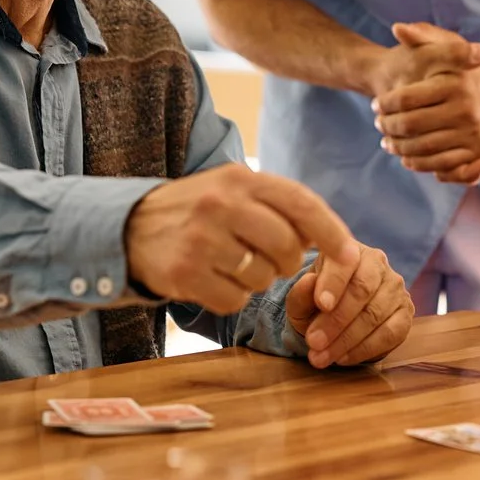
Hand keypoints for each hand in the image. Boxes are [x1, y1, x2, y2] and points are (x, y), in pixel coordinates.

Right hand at [125, 165, 357, 314]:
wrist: (128, 227)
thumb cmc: (196, 210)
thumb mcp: (231, 188)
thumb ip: (276, 205)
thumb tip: (329, 237)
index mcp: (239, 178)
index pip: (301, 204)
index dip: (332, 232)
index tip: (350, 255)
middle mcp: (220, 204)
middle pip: (288, 247)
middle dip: (288, 262)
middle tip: (269, 259)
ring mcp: (201, 240)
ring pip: (262, 279)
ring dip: (256, 280)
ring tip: (233, 265)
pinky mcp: (184, 274)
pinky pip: (234, 301)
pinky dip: (231, 297)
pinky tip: (212, 280)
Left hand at [284, 244, 413, 367]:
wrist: (338, 315)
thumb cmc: (318, 302)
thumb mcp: (301, 298)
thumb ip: (300, 293)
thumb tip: (309, 283)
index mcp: (349, 250)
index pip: (345, 262)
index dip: (334, 283)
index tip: (321, 305)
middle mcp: (377, 263)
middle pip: (362, 290)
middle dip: (336, 320)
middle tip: (314, 342)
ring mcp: (395, 288)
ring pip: (375, 314)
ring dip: (346, 340)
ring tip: (321, 357)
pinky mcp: (405, 313)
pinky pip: (390, 334)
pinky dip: (364, 349)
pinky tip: (343, 358)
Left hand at [373, 23, 479, 183]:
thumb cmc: (472, 70)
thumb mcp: (451, 47)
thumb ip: (424, 36)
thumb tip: (397, 29)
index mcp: (455, 83)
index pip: (406, 98)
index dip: (385, 103)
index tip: (376, 103)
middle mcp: (466, 109)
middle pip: (411, 125)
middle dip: (388, 126)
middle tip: (378, 123)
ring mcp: (473, 133)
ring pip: (422, 147)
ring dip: (398, 146)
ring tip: (387, 141)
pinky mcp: (478, 152)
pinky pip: (441, 164)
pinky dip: (419, 163)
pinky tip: (405, 157)